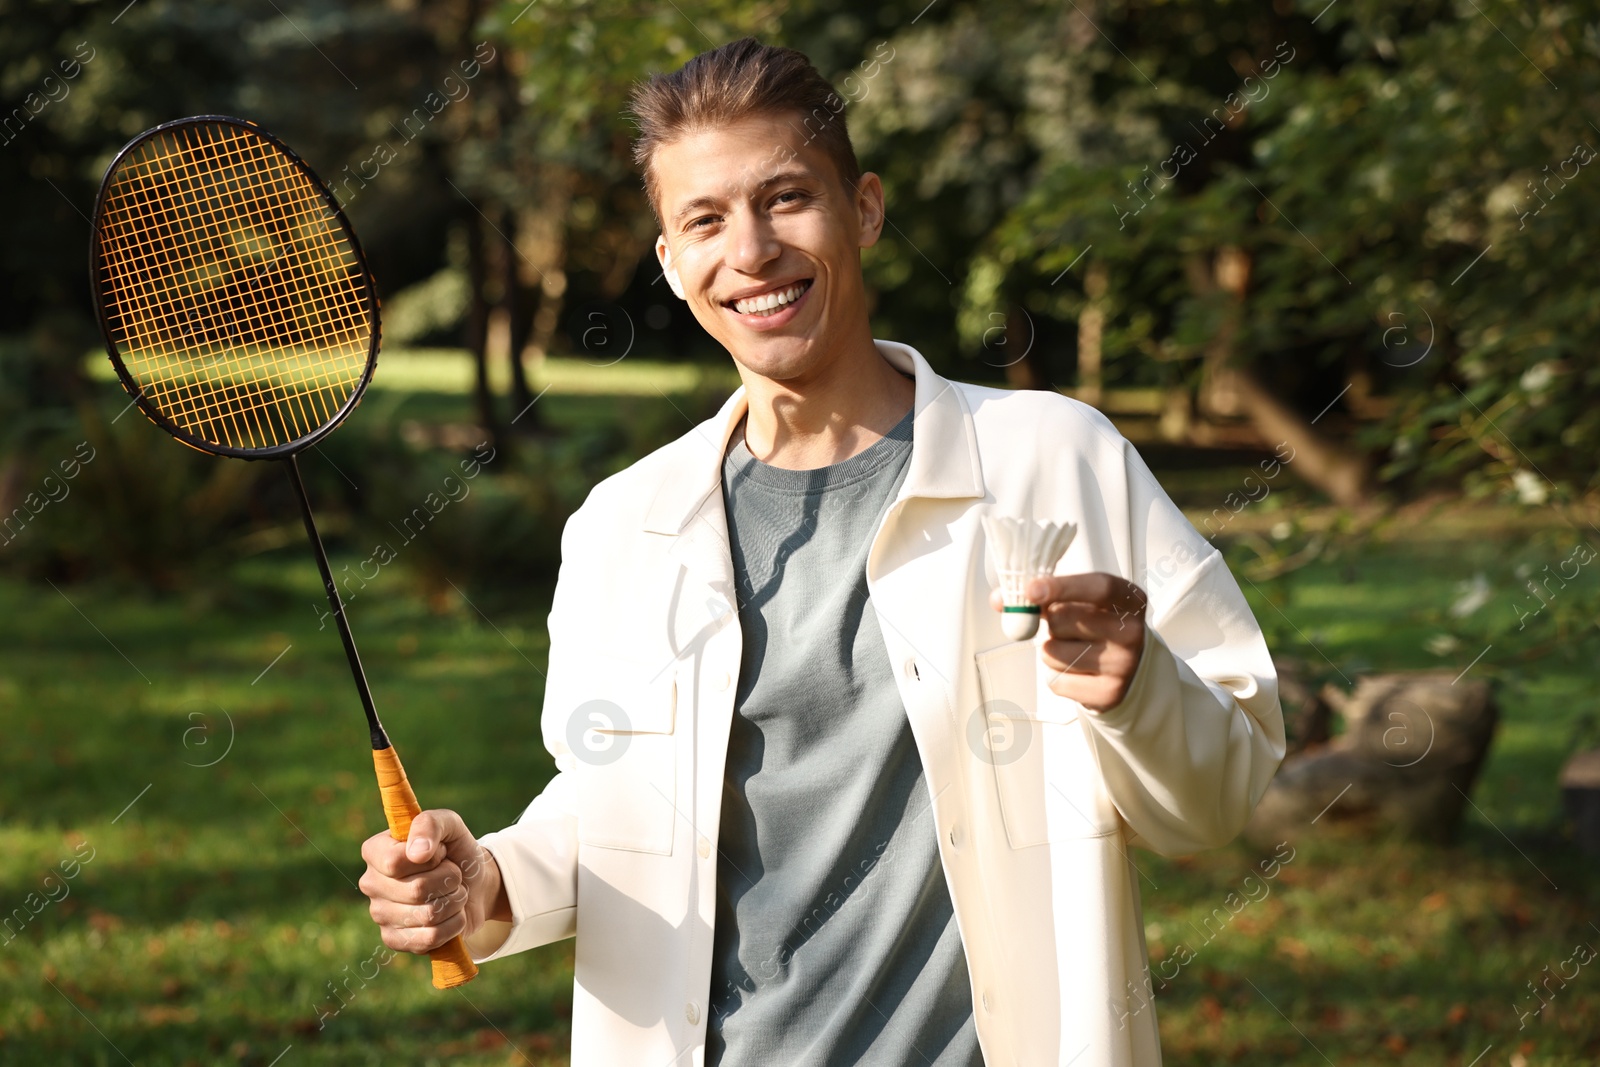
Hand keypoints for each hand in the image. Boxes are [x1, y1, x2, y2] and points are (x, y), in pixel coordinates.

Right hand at [358, 809, 509, 954]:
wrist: (474, 884)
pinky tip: (451, 914)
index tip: (441, 852)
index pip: (395, 862)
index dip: (430, 858)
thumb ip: (431, 825)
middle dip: (449, 880)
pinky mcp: (394, 940)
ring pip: (427, 915)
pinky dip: (453, 925)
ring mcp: (380, 915)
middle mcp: (371, 883)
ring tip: (454, 892)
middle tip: (454, 874)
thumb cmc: (456, 852)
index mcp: (375, 851)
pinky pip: (430, 939)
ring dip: (455, 901)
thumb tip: (418, 853)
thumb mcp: (450, 825)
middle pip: (416, 890)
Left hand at [990, 572, 1147, 711]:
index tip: (1031, 590)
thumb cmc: (1096, 626)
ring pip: (1053, 652)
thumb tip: (1000, 600)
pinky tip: (1077, 670)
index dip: (1062, 587)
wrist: (1126, 667)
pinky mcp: (1108, 693)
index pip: (1098, 587)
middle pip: (1064, 619)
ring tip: (1073, 648)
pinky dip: (1056, 674)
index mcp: (1129, 599)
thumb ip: (1041, 595)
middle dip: (1050, 621)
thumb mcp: (1081, 601)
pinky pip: (1057, 681)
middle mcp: (1132, 632)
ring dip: (1050, 650)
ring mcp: (1124, 665)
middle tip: (1061, 625)